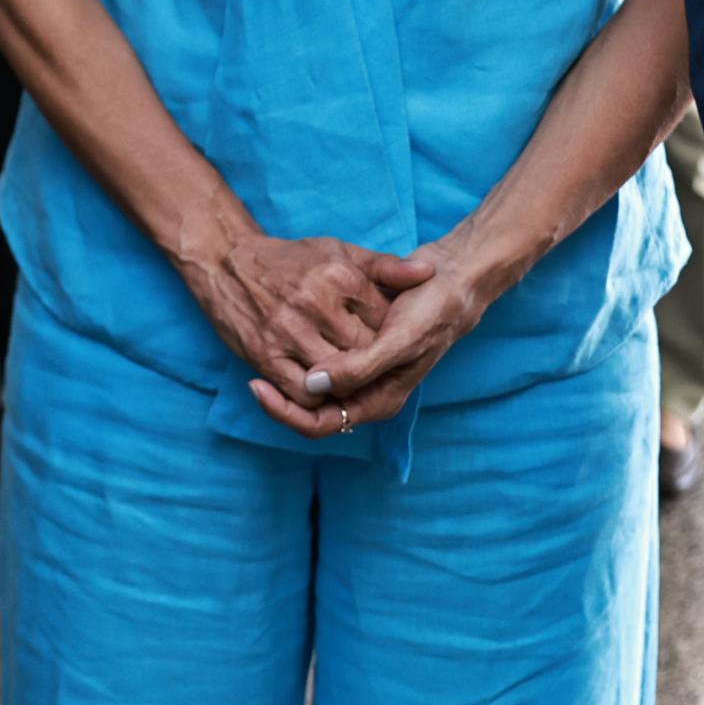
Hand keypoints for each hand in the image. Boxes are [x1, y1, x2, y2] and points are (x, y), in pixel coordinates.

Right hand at [177, 219, 422, 402]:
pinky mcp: (264, 353)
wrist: (225, 260)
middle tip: (372, 364)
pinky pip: (301, 392)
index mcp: (338, 276)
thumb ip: (385, 266)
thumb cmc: (289, 259)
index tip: (385, 337)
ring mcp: (287, 331)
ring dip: (345, 383)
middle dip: (370, 362)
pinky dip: (316, 395)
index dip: (389, 334)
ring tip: (349, 377)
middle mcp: (314, 303)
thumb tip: (428, 272)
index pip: (383, 320)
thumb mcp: (339, 251)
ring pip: (335, 377)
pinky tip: (320, 384)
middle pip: (362, 351)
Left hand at [266, 229, 505, 435]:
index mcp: (378, 400)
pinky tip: (280, 331)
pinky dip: (299, 350)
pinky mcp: (356, 348)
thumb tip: (314, 386)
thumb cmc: (433, 311)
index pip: (318, 425)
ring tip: (259, 344)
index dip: (284, 411)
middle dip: (281, 392)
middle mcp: (368, 392)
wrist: (453, 280)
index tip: (256, 384)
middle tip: (250, 366)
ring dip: (285, 371)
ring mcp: (361, 372)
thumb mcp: (399, 340)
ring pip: (311, 384)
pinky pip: (318, 359)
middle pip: (310, 409)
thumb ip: (360, 368)